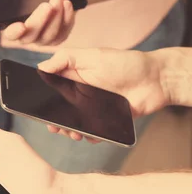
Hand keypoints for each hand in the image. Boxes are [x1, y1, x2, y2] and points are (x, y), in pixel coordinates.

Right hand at [3, 0, 75, 45]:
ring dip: (56, 17)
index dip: (14, 33)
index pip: (10, 35)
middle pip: (31, 37)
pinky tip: (67, 3)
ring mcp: (42, 37)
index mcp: (10, 25)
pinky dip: (67, 18)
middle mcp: (26, 35)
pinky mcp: (58, 35)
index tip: (20, 26)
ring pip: (49, 35)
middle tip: (47, 4)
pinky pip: (64, 32)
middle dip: (40, 21)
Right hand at [38, 48, 165, 141]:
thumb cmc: (125, 63)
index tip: (36, 109)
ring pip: (74, 124)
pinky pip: (93, 133)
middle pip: (60, 111)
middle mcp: (80, 95)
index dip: (42, 100)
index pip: (50, 90)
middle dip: (54, 121)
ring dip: (70, 131)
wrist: (156, 79)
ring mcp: (92, 109)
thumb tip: (40, 66)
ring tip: (73, 133)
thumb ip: (65, 59)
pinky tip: (89, 136)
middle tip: (54, 127)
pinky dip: (89, 137)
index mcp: (73, 78)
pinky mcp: (106, 122)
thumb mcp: (92, 56)